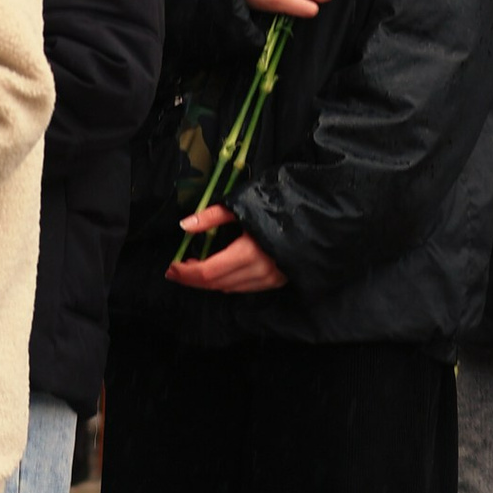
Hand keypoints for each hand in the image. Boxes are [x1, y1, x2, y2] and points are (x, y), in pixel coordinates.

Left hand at [167, 206, 287, 294]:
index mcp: (248, 252)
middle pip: (216, 283)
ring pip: (229, 288)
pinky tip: (219, 271)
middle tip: (175, 271)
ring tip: (193, 269)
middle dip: (192, 279)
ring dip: (209, 282)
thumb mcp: (244, 204)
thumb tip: (185, 225)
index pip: (208, 271)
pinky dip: (226, 282)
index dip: (186, 272)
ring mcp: (269, 279)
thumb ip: (212, 216)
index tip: (172, 267)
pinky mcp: (277, 282)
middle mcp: (259, 271)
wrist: (320, 219)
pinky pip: (244, 288)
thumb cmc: (282, 206)